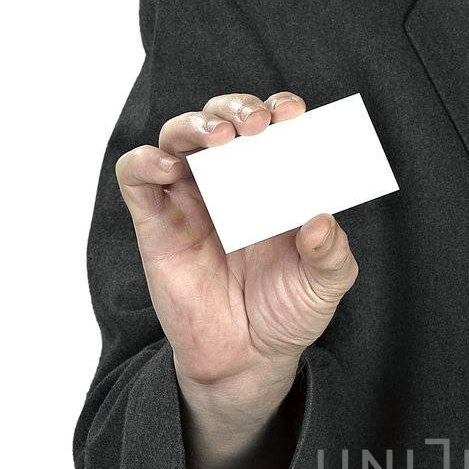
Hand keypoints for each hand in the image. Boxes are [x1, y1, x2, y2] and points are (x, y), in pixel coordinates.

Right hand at [115, 92, 357, 468]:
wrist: (247, 360)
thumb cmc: (287, 312)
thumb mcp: (324, 285)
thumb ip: (331, 254)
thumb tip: (322, 221)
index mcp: (274, 184)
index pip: (272, 129)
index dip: (279, 111)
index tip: (291, 113)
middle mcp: (231, 182)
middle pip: (222, 120)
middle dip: (237, 108)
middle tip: (255, 123)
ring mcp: (190, 199)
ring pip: (178, 137)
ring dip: (195, 125)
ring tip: (220, 137)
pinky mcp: (156, 223)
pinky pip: (136, 177)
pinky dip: (144, 161)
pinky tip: (168, 166)